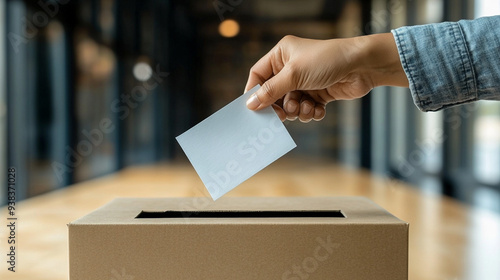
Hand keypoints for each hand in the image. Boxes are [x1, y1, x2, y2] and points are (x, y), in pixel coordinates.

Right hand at [245, 33, 407, 121]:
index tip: (255, 109)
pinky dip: (309, 112)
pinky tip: (317, 109)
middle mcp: (291, 68)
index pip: (258, 75)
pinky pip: (305, 109)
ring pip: (290, 105)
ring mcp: (305, 82)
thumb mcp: (294, 75)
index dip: (255, 92)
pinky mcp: (318, 94)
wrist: (362, 66)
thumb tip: (251, 104)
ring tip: (305, 107)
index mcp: (281, 55)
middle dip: (279, 106)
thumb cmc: (327, 61)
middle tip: (283, 116)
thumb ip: (271, 91)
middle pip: (273, 94)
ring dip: (297, 110)